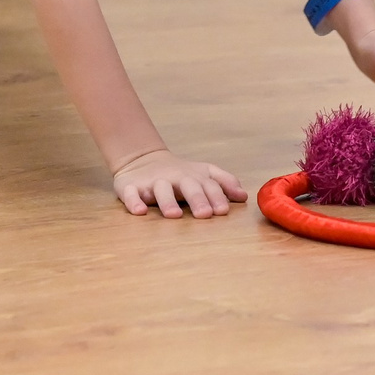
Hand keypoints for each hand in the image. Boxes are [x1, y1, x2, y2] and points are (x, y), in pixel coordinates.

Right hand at [112, 148, 247, 217]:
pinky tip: (139, 211)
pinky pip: (131, 194)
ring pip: (161, 190)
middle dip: (197, 199)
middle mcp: (175, 177)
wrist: (142, 159)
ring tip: (174, 215)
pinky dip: (134, 201)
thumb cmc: (180, 173)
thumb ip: (224, 182)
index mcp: (194, 176)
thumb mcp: (203, 173)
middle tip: (205, 214)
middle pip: (188, 186)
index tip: (223, 210)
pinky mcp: (131, 187)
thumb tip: (243, 196)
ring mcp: (153, 182)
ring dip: (168, 202)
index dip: (216, 196)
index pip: (208, 184)